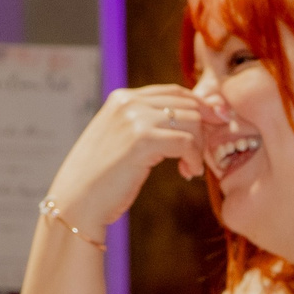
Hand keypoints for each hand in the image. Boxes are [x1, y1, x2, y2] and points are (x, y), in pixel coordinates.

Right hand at [46, 85, 212, 231]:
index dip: (201, 108)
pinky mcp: (142, 140)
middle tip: (195, 158)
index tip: (216, 126)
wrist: (77, 202)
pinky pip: (187, 142)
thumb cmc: (103, 177)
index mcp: (123, 97)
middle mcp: (128, 102)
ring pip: (192, 122)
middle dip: (201, 131)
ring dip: (198, 148)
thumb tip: (198, 114)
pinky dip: (194, 159)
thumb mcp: (123, 140)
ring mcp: (134, 119)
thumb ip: (150, 123)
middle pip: (188, 105)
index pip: (175, 92)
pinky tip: (188, 173)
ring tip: (189, 168)